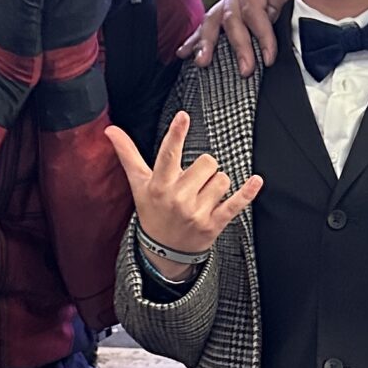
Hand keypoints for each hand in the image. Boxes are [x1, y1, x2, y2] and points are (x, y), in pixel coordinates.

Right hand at [105, 110, 261, 258]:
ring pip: (222, 179)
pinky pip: (235, 204)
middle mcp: (177, 198)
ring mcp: (196, 212)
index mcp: (159, 185)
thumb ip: (128, 155)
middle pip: (206, 162)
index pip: (168, 155)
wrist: (163, 251)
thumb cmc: (152, 210)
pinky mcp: (214, 223)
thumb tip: (110, 130)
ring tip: (202, 196)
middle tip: (192, 183)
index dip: (176, 134)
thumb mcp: (139, 184)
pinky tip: (256, 181)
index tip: (183, 116)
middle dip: (203, 169)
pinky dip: (247, 193)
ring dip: (216, 184)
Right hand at [187, 0, 298, 73]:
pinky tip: (184, 53)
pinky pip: (209, 24)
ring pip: (213, 21)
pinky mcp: (226, 7)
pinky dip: (197, 39)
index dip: (261, 35)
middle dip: (238, 46)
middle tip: (245, 70)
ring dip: (207, 43)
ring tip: (202, 62)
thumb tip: (271, 10)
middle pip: (231, 18)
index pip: (253, 10)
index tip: (269, 57)